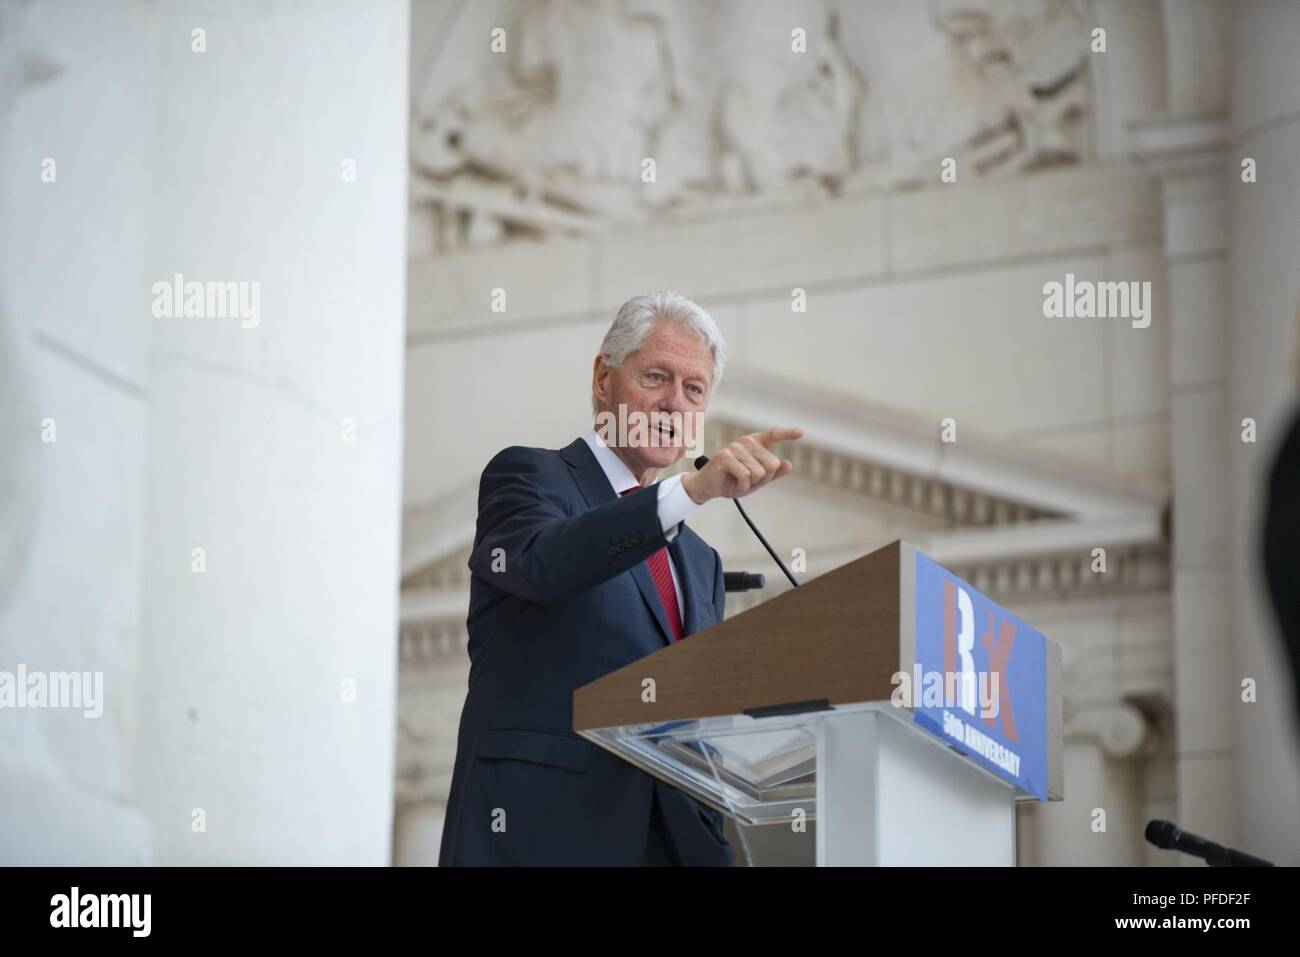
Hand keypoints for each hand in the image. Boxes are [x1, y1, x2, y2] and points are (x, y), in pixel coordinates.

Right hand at [681, 427, 803, 503]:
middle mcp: (746, 441)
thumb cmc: (733, 481)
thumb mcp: (757, 480)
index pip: (773, 435)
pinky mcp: (725, 456)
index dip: (788, 433)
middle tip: (747, 480)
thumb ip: (773, 473)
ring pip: (759, 472)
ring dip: (750, 483)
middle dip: (763, 479)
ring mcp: (735, 447)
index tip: (801, 432)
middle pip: (772, 464)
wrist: (709, 487)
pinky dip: (742, 486)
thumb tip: (788, 464)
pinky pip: (745, 476)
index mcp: (756, 443)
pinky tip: (733, 484)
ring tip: (738, 481)